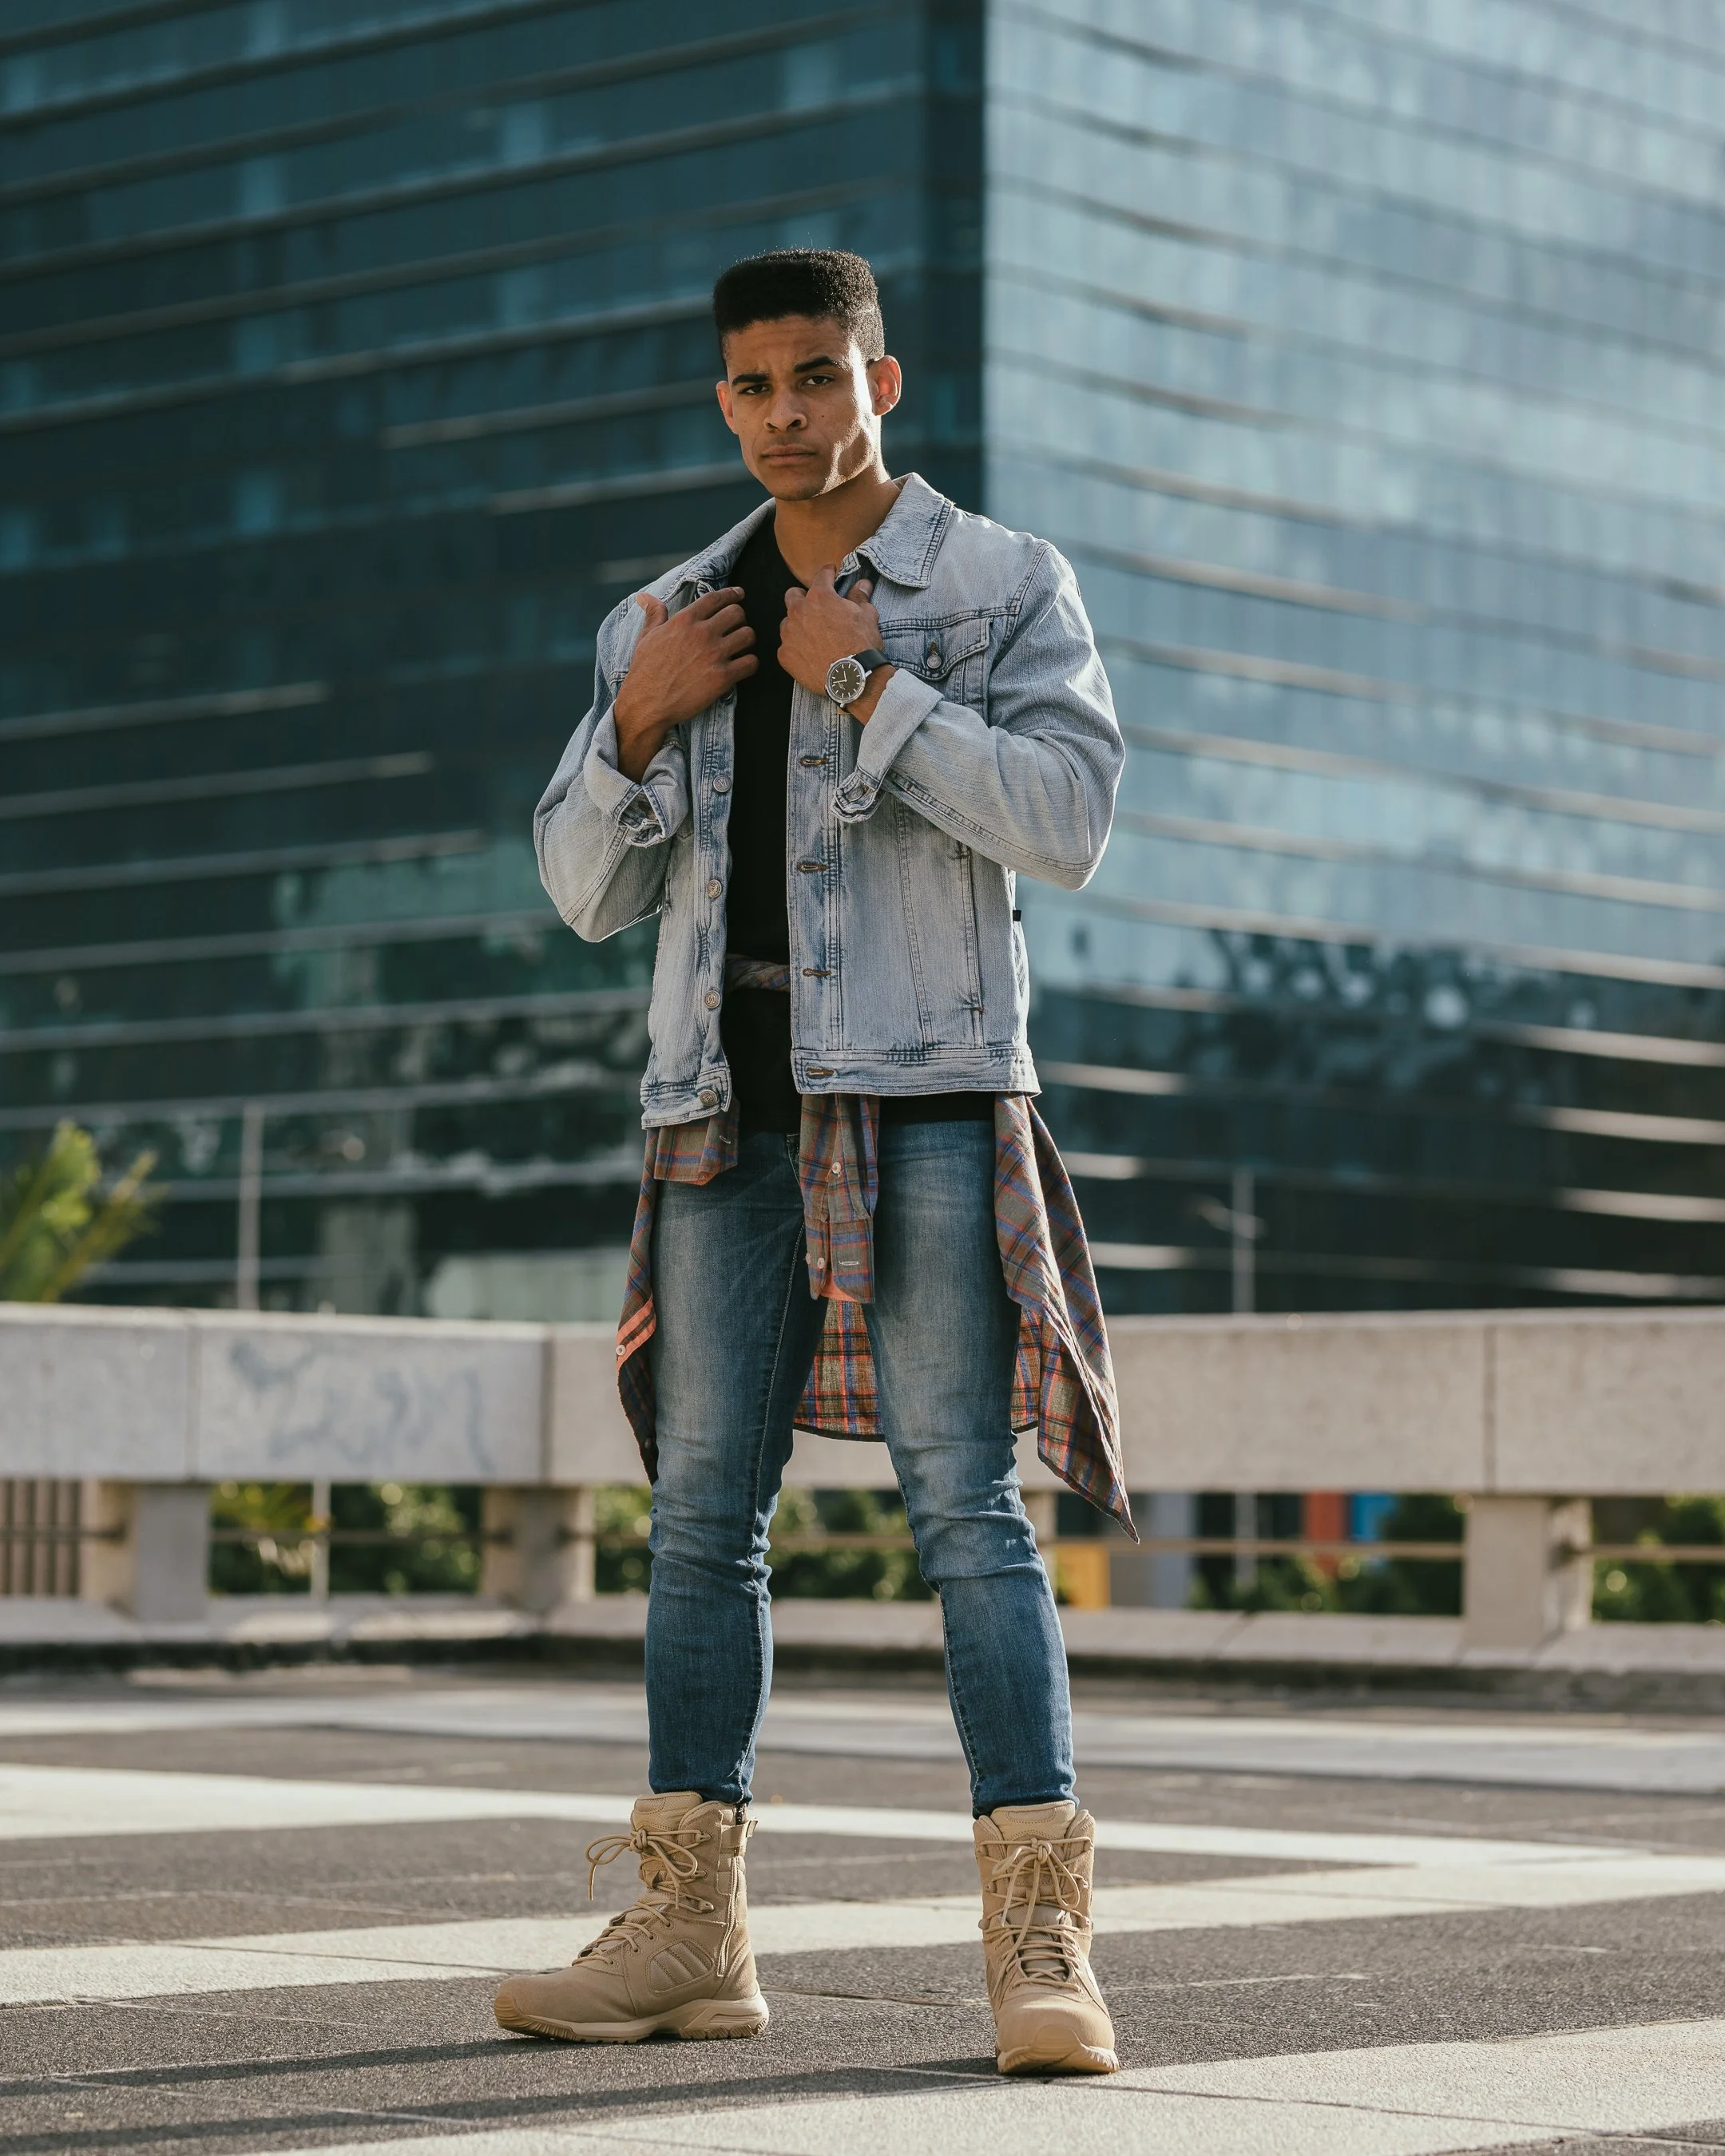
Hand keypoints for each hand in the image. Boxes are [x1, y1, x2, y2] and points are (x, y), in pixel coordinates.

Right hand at [613, 588, 755, 779]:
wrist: (647, 703)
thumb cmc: (645, 670)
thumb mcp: (646, 637)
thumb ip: (653, 614)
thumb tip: (644, 596)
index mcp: (684, 620)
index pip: (716, 598)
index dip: (731, 594)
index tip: (739, 594)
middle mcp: (702, 633)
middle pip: (737, 613)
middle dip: (740, 618)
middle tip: (737, 627)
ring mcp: (714, 655)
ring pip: (748, 635)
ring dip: (747, 640)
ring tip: (741, 647)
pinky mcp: (723, 677)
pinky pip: (751, 662)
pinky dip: (750, 663)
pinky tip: (743, 666)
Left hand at [779, 567, 895, 721]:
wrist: (851, 677)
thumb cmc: (861, 644)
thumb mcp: (867, 616)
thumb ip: (860, 597)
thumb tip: (863, 584)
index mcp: (820, 597)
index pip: (821, 575)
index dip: (828, 573)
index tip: (831, 573)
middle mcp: (799, 612)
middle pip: (792, 595)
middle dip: (802, 597)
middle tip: (815, 607)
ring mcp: (789, 634)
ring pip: (787, 623)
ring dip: (798, 625)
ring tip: (812, 636)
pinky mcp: (784, 655)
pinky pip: (786, 647)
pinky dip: (796, 648)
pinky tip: (809, 655)